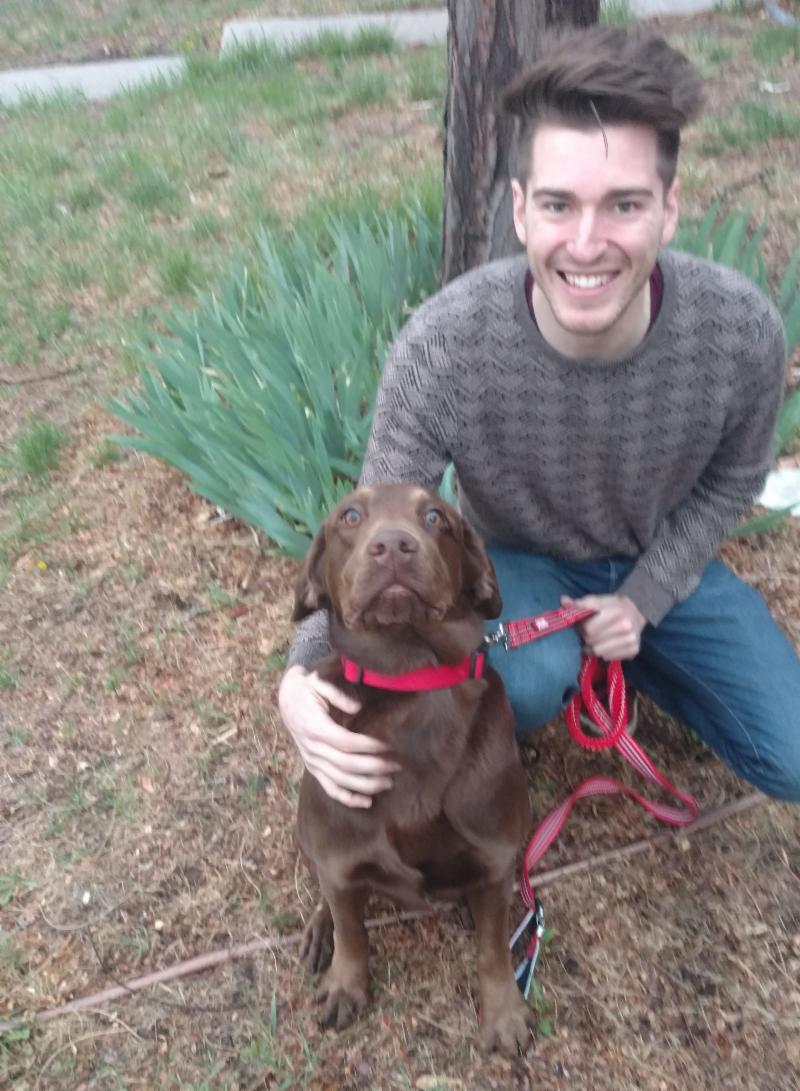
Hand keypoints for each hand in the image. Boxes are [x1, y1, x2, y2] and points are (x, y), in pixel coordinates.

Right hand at [278, 665, 400, 808]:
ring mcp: (312, 761)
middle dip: (374, 767)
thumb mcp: (319, 682)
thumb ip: (337, 694)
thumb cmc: (308, 689)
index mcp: (314, 727)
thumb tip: (356, 708)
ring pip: (339, 781)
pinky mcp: (313, 769)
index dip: (368, 746)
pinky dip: (348, 798)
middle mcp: (312, 748)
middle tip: (397, 766)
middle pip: (346, 764)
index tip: (389, 745)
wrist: (287, 700)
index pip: (345, 742)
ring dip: (365, 785)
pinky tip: (367, 802)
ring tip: (388, 782)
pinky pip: (330, 788)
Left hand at [561, 593, 645, 660]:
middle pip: (592, 641)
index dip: (581, 627)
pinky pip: (607, 658)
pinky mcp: (634, 651)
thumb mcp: (596, 601)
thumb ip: (579, 603)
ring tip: (595, 639)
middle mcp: (626, 627)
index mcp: (616, 612)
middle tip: (588, 633)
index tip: (583, 625)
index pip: (588, 629)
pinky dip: (603, 653)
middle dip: (586, 637)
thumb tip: (563, 601)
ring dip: (592, 647)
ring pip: (598, 652)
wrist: (636, 613)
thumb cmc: (611, 607)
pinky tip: (605, 644)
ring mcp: (631, 640)